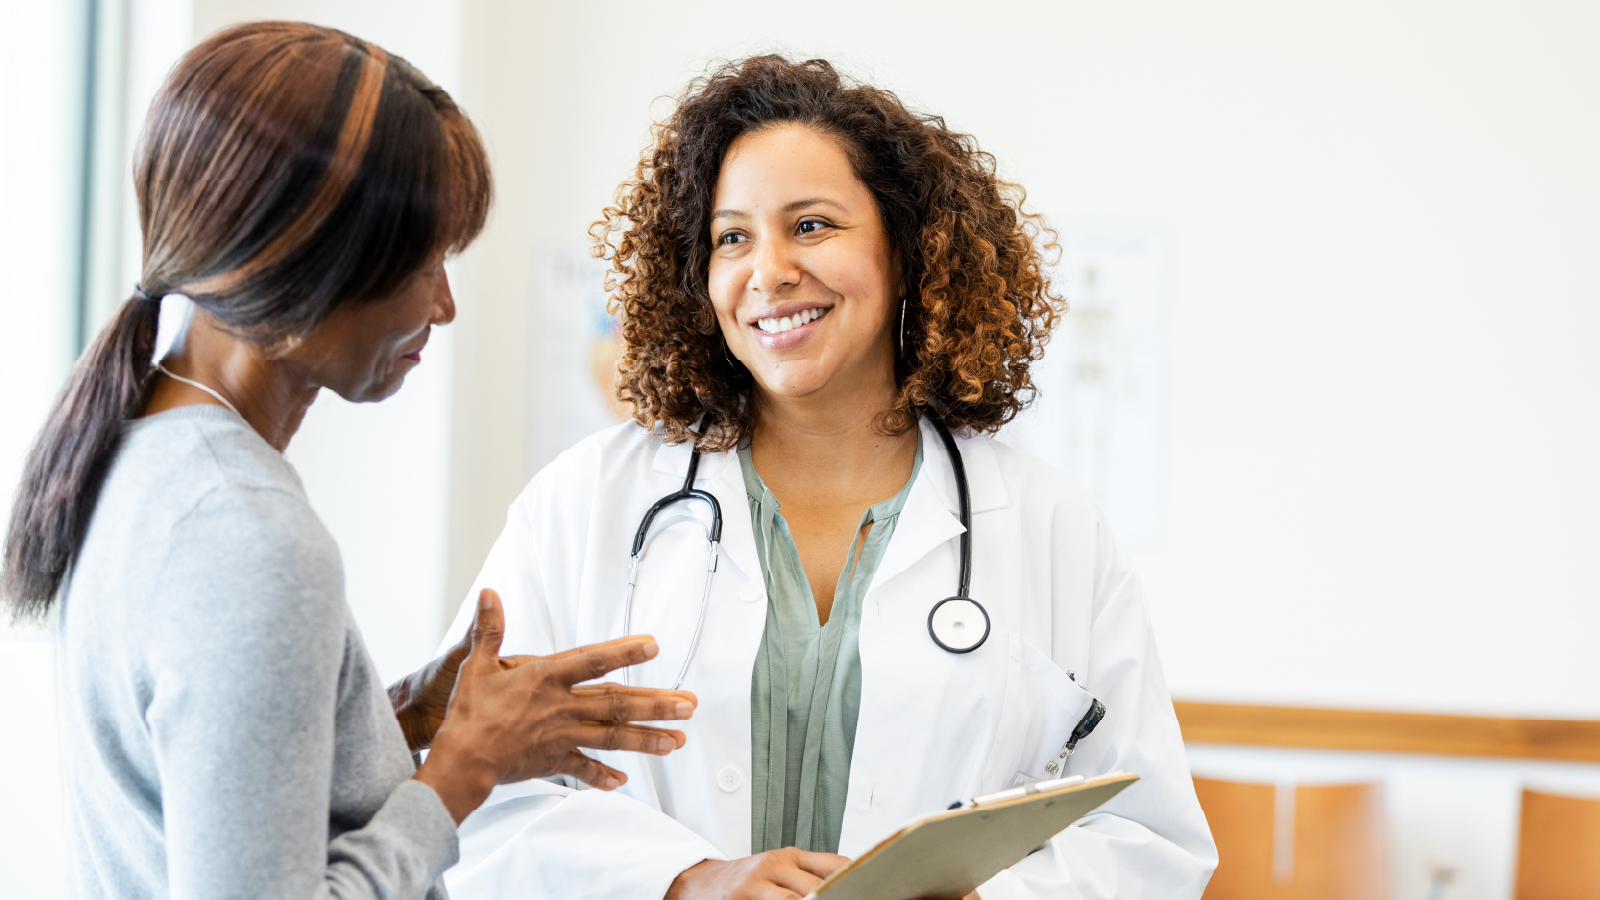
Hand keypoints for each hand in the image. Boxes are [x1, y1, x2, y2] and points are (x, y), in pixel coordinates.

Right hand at [415, 589, 696, 822]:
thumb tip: (488, 594)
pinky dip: (602, 775)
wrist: (460, 761)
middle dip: (656, 704)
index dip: (623, 652)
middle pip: (617, 704)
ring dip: (647, 739)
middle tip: (688, 706)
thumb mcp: (476, 665)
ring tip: (677, 741)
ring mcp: (561, 737)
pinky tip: (624, 781)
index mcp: (546, 679)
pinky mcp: (553, 761)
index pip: (592, 660)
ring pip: (612, 738)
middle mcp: (561, 707)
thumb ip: (488, 629)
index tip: (653, 646)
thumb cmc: (468, 713)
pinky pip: (583, 769)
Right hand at [665, 850, 849, 899]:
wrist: (699, 883)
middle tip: (856, 899)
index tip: (872, 890)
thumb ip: (810, 872)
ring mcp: (754, 886)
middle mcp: (773, 866)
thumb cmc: (747, 879)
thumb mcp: (779, 867)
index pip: (834, 864)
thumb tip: (851, 878)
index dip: (856, 879)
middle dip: (835, 898)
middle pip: (816, 888)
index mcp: (789, 856)